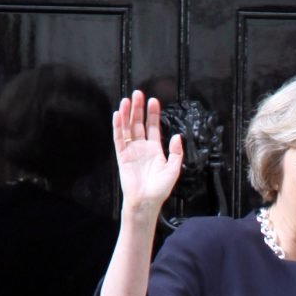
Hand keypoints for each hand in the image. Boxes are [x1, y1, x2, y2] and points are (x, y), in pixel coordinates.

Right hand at [113, 91, 182, 212]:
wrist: (146, 202)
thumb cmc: (160, 188)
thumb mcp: (174, 169)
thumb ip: (176, 152)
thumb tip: (177, 135)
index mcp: (155, 149)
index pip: (153, 127)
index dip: (153, 114)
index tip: (153, 101)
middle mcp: (142, 147)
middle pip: (139, 123)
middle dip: (139, 109)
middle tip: (138, 93)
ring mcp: (131, 151)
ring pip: (128, 128)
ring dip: (127, 114)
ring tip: (127, 100)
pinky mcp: (122, 156)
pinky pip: (119, 139)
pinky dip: (118, 127)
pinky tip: (118, 115)